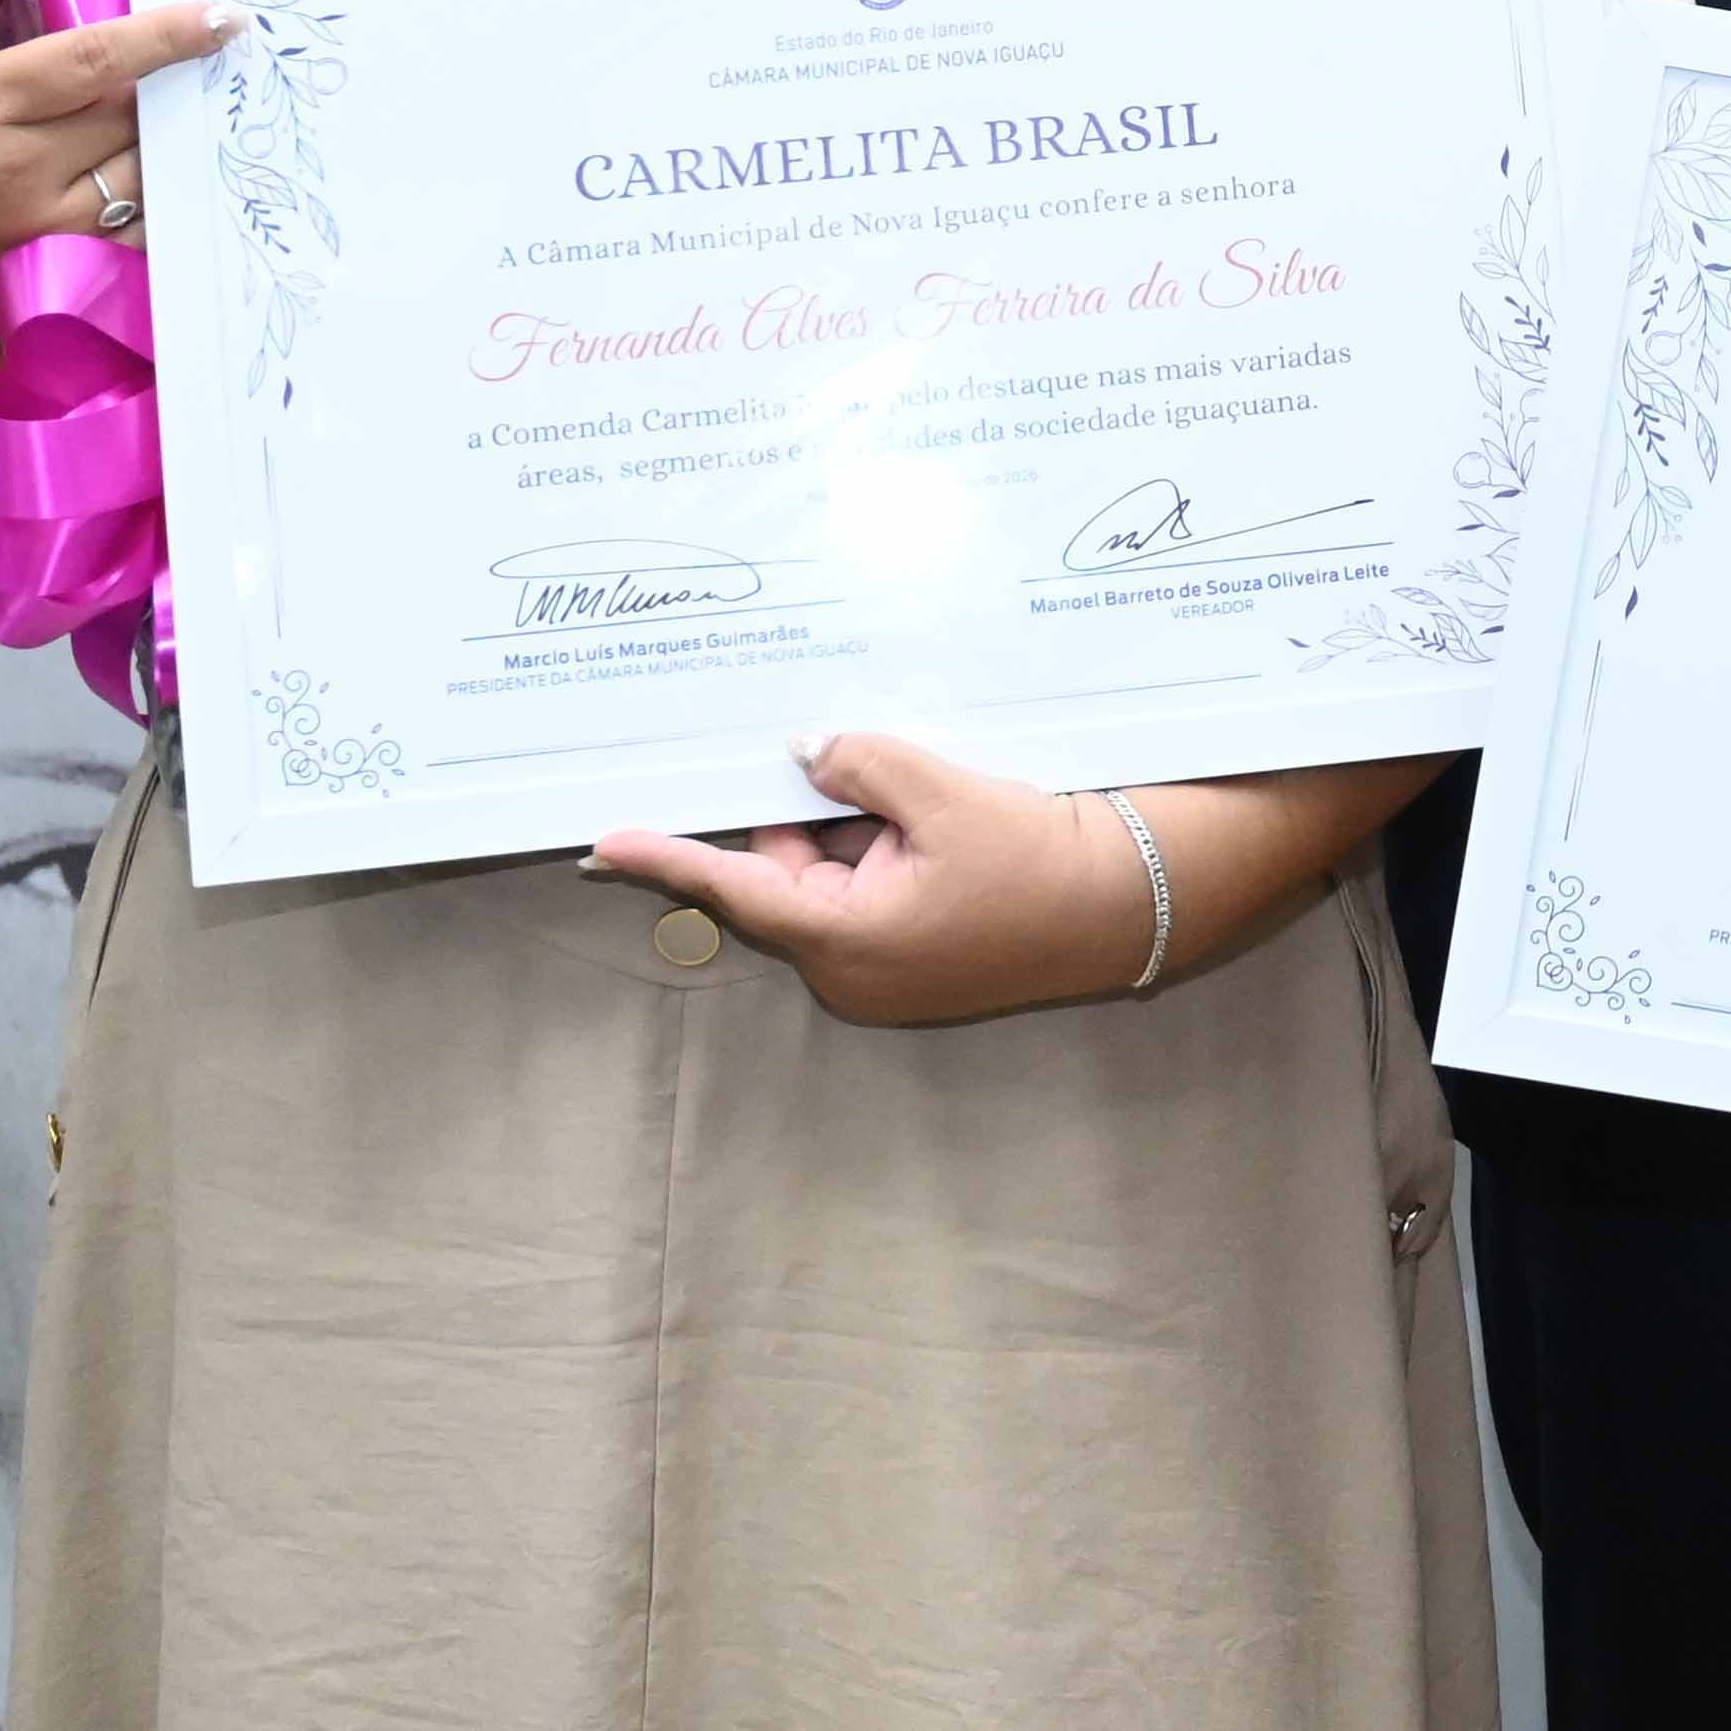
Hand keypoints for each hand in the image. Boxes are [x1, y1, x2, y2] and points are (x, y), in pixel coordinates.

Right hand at [0, 0, 239, 395]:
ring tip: (186, 132)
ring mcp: (38, 232)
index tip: (223, 17)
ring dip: (167, 154)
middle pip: (131, 117)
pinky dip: (159, 219)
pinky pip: (134, 246)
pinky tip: (175, 199)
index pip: (91, 59)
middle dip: (165, 95)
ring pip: (144, 182)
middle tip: (196, 78)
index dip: (164, 36)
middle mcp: (15, 168)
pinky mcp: (54, 284)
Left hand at [588, 731, 1164, 1027]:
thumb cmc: (1038, 858)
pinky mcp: (915, 967)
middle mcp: (849, 973)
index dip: (667, 859)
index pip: (732, 887)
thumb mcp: (943, 793)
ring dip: (863, 834)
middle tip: (875, 772)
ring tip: (934, 804)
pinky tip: (943, 828)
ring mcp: (883, 976)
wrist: (1128, 904)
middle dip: (818, 818)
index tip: (603, 843)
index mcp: (843, 939)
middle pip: (789, 875)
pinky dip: (889, 856)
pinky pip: (869, 898)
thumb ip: (860, 765)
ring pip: (833, 881)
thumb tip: (806, 753)